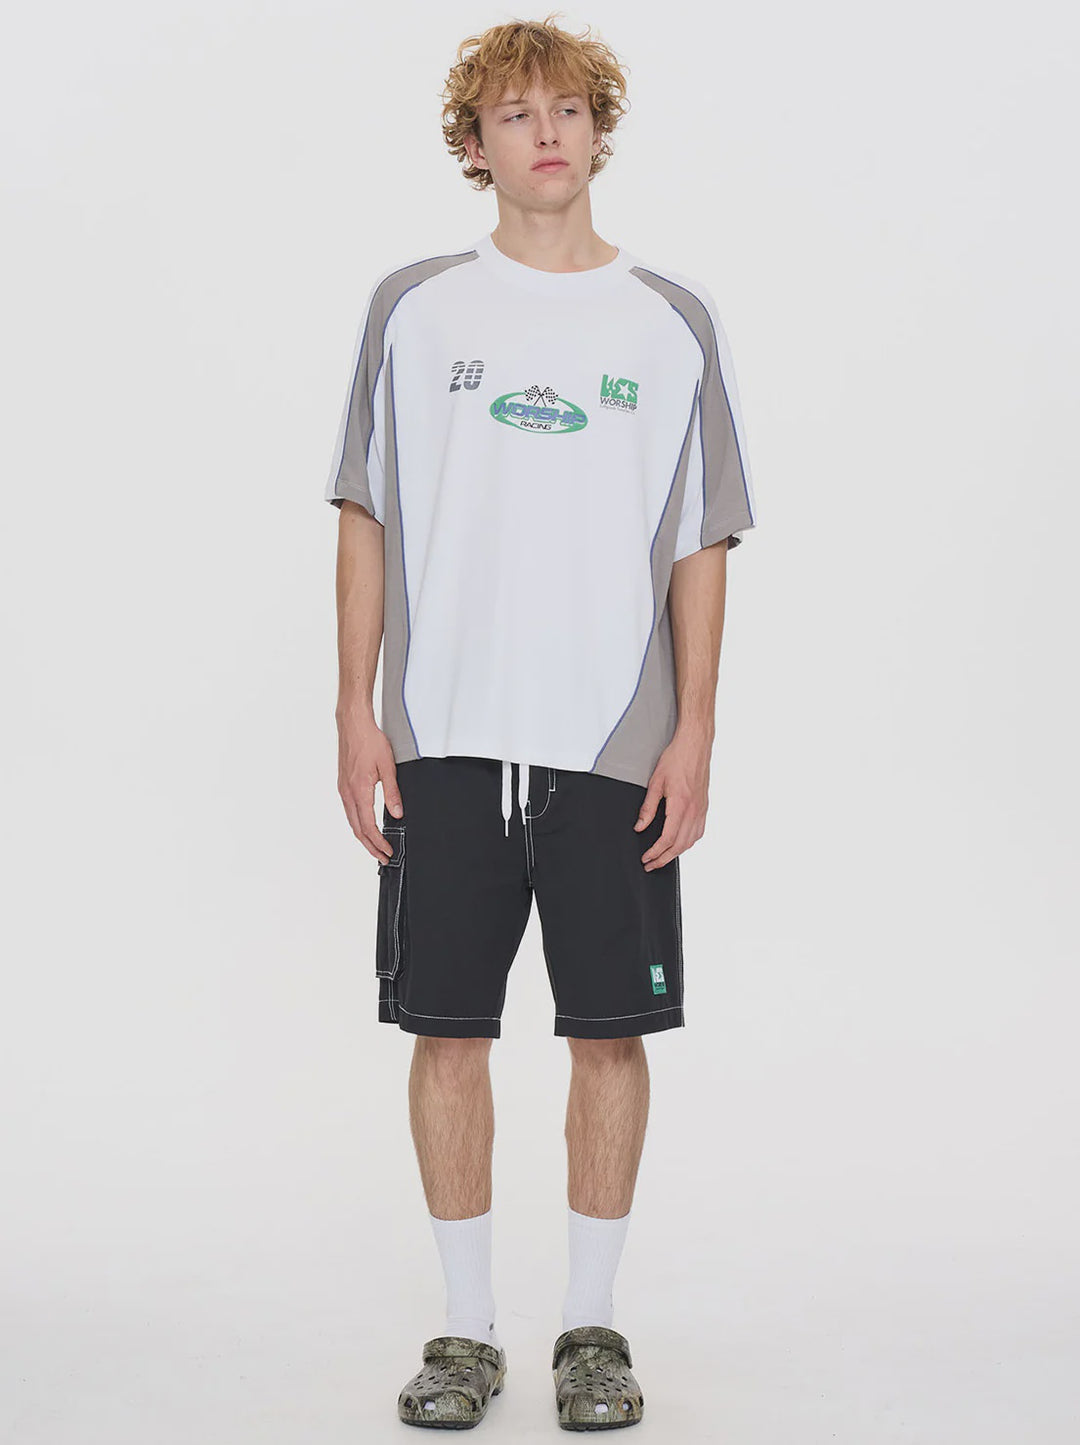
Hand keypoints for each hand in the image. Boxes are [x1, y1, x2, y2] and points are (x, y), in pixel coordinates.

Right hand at [336, 709, 404, 863]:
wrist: (353, 724)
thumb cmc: (370, 741)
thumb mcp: (388, 766)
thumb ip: (392, 792)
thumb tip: (397, 813)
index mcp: (359, 790)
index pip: (368, 826)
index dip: (378, 842)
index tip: (388, 852)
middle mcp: (348, 793)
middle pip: (357, 829)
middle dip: (370, 846)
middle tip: (383, 857)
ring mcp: (343, 789)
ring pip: (352, 821)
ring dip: (363, 836)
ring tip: (375, 846)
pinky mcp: (343, 784)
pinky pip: (349, 811)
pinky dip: (358, 824)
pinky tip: (365, 826)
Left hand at [633, 729, 710, 870]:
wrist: (695, 745)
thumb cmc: (677, 758)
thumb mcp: (656, 782)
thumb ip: (648, 808)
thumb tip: (640, 827)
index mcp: (680, 805)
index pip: (667, 839)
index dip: (655, 853)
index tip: (646, 858)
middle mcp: (694, 810)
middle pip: (679, 845)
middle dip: (664, 859)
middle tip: (651, 864)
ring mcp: (701, 809)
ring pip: (691, 841)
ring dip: (677, 853)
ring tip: (663, 857)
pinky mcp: (704, 806)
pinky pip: (699, 831)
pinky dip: (689, 842)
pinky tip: (681, 843)